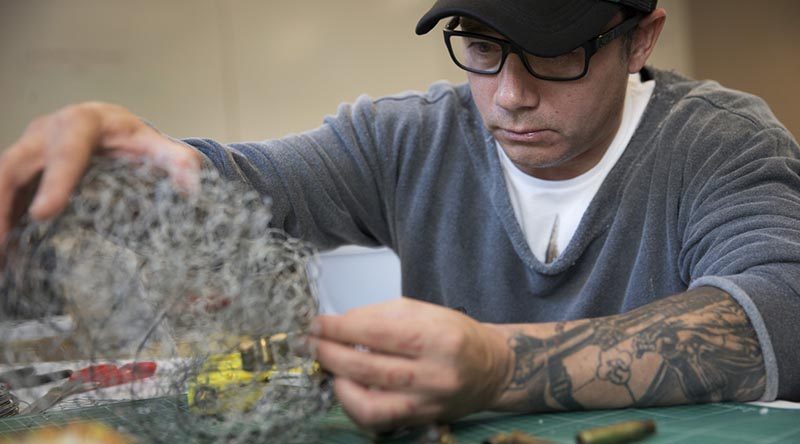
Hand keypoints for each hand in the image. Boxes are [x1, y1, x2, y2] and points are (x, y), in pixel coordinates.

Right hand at [0, 102, 202, 242]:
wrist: (114, 132)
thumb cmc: (135, 141)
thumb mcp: (159, 148)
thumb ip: (179, 163)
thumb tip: (192, 185)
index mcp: (82, 123)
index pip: (66, 151)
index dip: (54, 181)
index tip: (44, 214)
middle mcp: (45, 132)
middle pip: (14, 164)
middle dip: (2, 203)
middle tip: (1, 243)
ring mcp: (27, 149)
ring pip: (0, 179)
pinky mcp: (20, 170)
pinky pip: (3, 194)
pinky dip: (1, 220)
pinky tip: (2, 255)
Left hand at [311, 298, 512, 430]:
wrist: (492, 368)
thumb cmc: (456, 335)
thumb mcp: (425, 310)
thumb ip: (381, 314)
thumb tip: (341, 324)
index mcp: (437, 336)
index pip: (377, 331)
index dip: (340, 328)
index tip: (317, 323)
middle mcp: (435, 373)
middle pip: (369, 367)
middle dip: (331, 353)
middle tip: (311, 343)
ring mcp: (427, 403)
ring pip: (370, 402)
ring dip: (338, 382)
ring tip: (327, 365)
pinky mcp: (421, 420)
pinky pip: (377, 420)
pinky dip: (354, 405)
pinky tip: (346, 387)